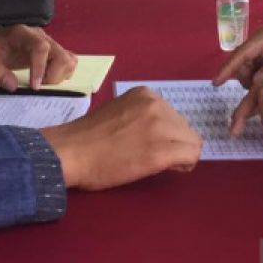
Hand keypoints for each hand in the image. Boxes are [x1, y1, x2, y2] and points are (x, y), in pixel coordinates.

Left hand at [0, 25, 76, 91]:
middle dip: (53, 75)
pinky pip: (68, 60)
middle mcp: (39, 36)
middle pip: (60, 54)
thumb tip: (13, 86)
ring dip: (60, 75)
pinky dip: (63, 73)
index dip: (41, 67)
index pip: (40, 47)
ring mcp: (48, 43)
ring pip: (68, 58)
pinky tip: (48, 79)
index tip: (35, 87)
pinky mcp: (52, 51)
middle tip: (38, 86)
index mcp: (22, 34)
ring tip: (43, 83)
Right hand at [40, 86, 201, 189]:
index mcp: (144, 94)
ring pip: (192, 142)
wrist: (71, 152)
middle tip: (156, 157)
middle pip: (185, 128)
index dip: (167, 133)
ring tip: (159, 163)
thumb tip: (158, 131)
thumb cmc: (87, 137)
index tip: (152, 143)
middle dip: (176, 143)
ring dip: (180, 155)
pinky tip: (170, 168)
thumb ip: (140, 115)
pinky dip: (185, 164)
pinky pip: (191, 155)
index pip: (173, 115)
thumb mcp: (118, 112)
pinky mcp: (161, 151)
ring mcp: (159, 127)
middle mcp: (156, 105)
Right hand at [213, 24, 262, 88]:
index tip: (215, 83)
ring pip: (249, 70)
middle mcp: (259, 42)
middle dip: (248, 82)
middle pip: (243, 65)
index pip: (241, 54)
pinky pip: (256, 71)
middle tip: (260, 98)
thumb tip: (254, 82)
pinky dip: (260, 82)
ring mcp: (262, 49)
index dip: (227, 69)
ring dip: (255, 83)